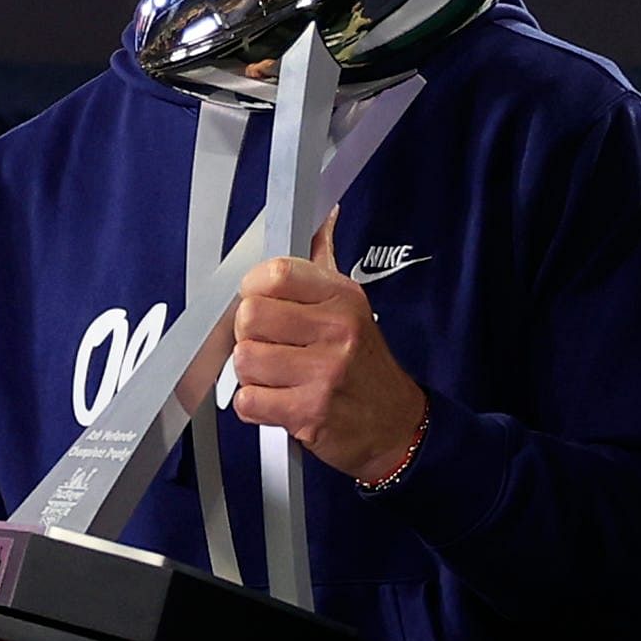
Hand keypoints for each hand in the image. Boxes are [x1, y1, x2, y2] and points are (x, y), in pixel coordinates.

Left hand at [221, 245, 429, 485]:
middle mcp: (336, 331)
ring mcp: (324, 373)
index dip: (254, 290)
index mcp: (342, 298)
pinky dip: (255, 406)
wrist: (396, 425)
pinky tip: (279, 402)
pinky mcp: (309, 413)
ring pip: (244, 361)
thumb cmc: (365, 365)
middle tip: (270, 346)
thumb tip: (322, 216)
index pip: (275, 274)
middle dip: (250, 336)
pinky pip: (248, 401)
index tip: (261, 303)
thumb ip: (324, 261)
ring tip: (279, 377)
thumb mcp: (352, 305)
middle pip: (249, 317)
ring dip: (252, 375)